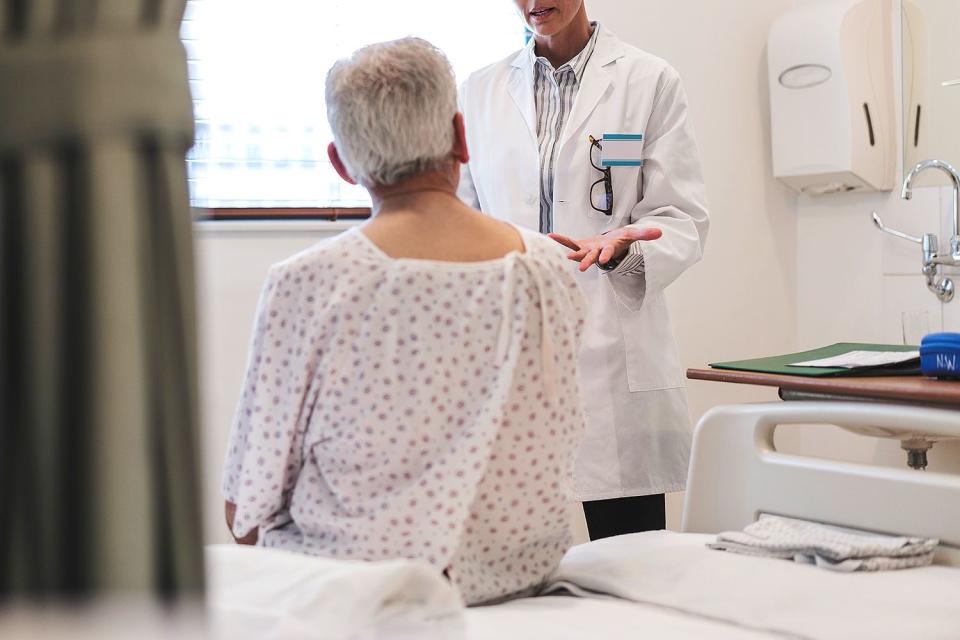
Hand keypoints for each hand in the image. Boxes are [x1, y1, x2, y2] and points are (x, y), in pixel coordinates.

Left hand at [548, 227, 662, 271]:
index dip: (606, 256)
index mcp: (609, 249)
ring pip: (578, 251)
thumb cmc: (620, 240)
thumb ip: (644, 235)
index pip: (608, 253)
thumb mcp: (632, 235)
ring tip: (563, 255)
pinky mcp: (580, 245)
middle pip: (591, 257)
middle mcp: (597, 252)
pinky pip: (569, 242)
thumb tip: (660, 233)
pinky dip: (560, 239)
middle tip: (580, 268)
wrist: (609, 243)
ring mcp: (587, 250)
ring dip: (570, 252)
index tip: (604, 260)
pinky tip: (550, 235)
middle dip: (587, 262)